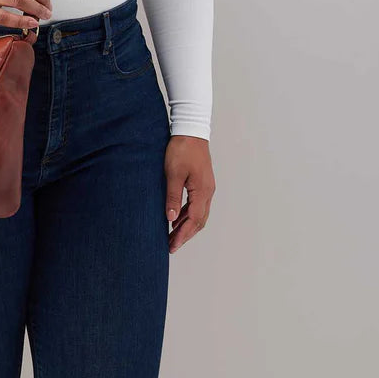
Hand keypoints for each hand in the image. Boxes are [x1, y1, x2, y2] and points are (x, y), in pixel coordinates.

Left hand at [164, 135, 215, 253]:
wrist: (191, 131)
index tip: (172, 246)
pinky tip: (176, 218)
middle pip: (199, 221)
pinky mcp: (202, 182)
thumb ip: (172, 197)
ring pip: (198, 214)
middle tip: (171, 246)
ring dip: (186, 226)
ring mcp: (206, 187)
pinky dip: (187, 214)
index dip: (183, 235)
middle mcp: (208, 192)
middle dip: (185, 235)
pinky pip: (196, 204)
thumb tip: (170, 218)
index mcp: (202, 191)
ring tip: (172, 236)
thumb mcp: (173, 174)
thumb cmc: (181, 149)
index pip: (193, 220)